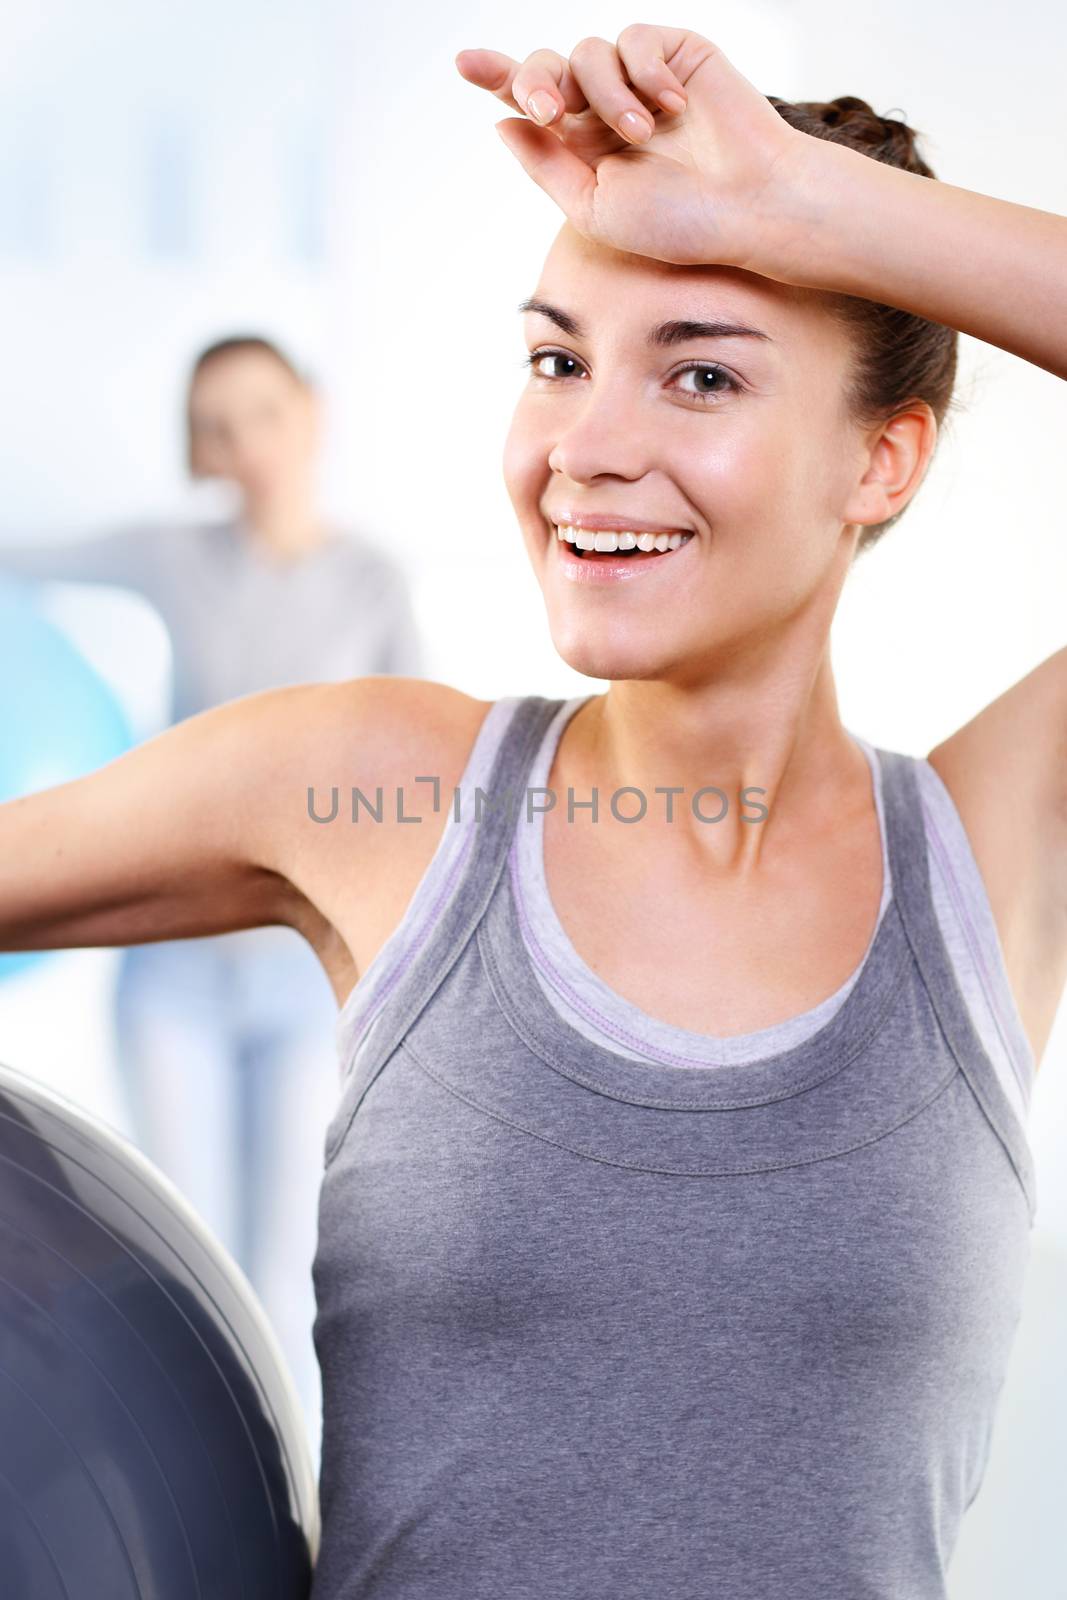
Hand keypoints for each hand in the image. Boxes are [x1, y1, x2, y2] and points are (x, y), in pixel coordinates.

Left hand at [455, 25, 820, 277]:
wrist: (750, 207)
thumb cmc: (681, 224)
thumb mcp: (596, 208)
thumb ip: (547, 166)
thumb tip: (501, 122)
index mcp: (583, 146)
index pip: (530, 103)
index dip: (496, 77)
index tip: (463, 64)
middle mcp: (606, 108)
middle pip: (548, 68)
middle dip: (536, 82)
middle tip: (550, 110)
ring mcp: (641, 79)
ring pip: (588, 53)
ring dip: (606, 92)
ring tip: (642, 131)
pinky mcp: (676, 52)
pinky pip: (635, 39)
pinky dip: (646, 71)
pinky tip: (671, 105)